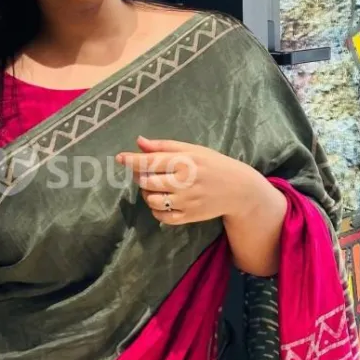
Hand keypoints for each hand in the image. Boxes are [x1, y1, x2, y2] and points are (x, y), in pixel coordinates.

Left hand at [115, 136, 261, 225]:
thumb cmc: (212, 164)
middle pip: (147, 182)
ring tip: (154, 187)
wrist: (239, 190)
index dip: (132, 160)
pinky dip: (156, 210)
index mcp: (185, 162)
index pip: (151, 162)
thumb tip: (139, 141)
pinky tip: (161, 201)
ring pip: (151, 201)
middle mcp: (184, 182)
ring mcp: (186, 201)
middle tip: (145, 173)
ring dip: (146, 194)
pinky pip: (162, 217)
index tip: (120, 158)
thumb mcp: (192, 150)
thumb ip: (164, 146)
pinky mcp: (189, 217)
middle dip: (140, 177)